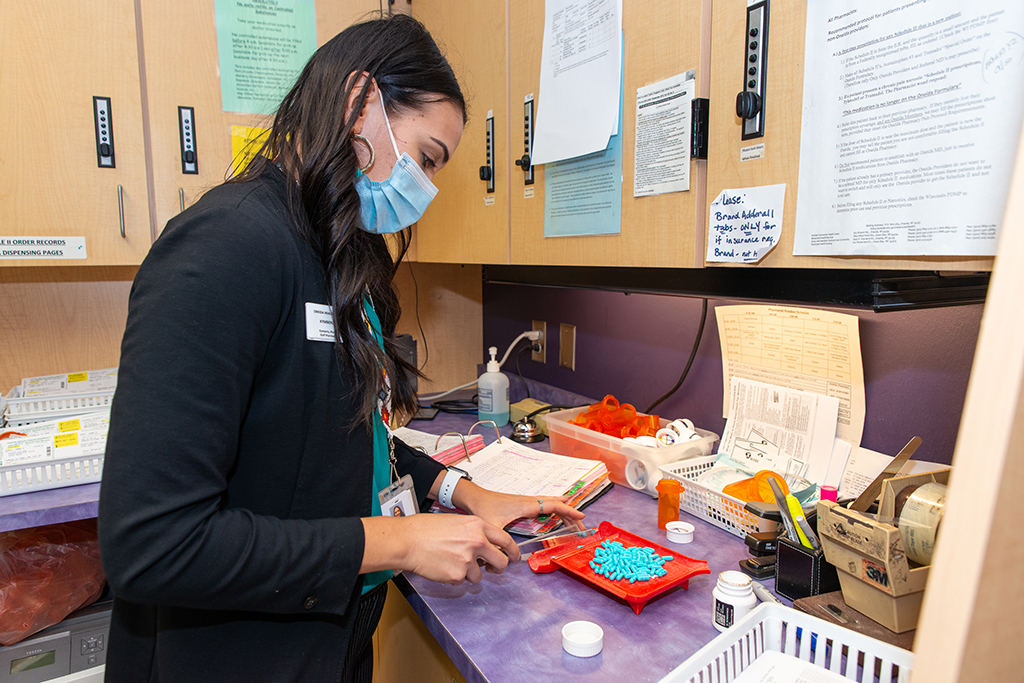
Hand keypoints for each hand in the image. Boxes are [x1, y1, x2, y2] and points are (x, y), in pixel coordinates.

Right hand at [363, 513, 514, 584]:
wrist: (408, 540)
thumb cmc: (426, 529)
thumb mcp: (457, 522)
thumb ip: (474, 533)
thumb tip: (486, 546)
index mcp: (478, 525)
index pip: (505, 540)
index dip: (513, 551)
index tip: (514, 557)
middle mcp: (477, 542)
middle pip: (501, 562)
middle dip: (498, 568)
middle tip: (492, 568)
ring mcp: (468, 559)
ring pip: (479, 576)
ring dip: (469, 573)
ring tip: (452, 562)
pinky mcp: (457, 575)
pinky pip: (462, 581)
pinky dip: (454, 577)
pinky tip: (443, 566)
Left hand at [453, 481, 585, 533]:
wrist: (472, 497)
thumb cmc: (482, 508)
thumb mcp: (492, 528)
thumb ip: (501, 544)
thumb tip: (511, 558)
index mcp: (525, 505)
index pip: (552, 506)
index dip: (568, 511)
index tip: (581, 517)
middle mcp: (528, 501)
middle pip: (555, 505)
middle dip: (570, 514)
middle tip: (581, 526)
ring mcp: (526, 502)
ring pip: (550, 504)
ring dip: (563, 512)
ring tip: (574, 521)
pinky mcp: (521, 504)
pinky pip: (544, 505)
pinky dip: (554, 509)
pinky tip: (556, 512)